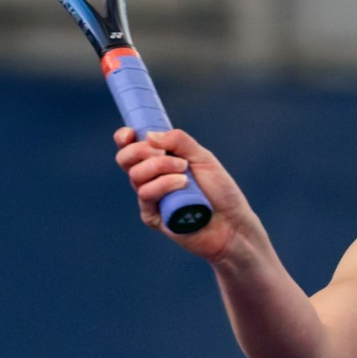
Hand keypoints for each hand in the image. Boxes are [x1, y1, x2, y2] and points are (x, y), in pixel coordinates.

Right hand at [113, 126, 253, 260]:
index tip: (130, 134)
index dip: (124, 138)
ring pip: (136, 175)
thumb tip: (149, 135)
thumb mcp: (203, 158)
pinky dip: (164, 184)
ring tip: (185, 173)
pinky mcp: (152, 216)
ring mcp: (151, 198)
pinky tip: (183, 185)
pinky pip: (145, 195)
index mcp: (159, 161)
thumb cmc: (220, 191)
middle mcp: (151, 178)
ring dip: (160, 166)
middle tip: (164, 152)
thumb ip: (179, 141)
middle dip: (141, 150)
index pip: (130, 147)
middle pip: (125, 159)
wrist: (232, 223)